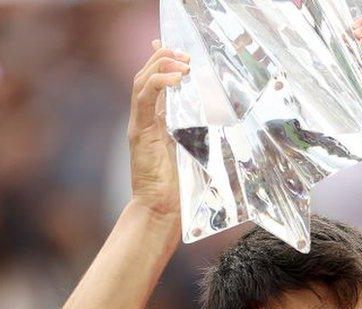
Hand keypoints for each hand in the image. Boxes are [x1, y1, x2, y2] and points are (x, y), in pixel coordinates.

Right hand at [127, 40, 189, 217]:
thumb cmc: (181, 185)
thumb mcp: (193, 150)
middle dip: (163, 59)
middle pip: (145, 76)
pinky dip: (158, 83)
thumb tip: (223, 120)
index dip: (160, 61)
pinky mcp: (138, 132)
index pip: (153, 83)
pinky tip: (176, 78)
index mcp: (156, 122)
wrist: (162, 208)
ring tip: (181, 62)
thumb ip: (198, 133)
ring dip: (161, 66)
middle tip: (184, 54)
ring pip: (141, 82)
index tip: (172, 46)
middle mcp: (144, 120)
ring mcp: (139, 124)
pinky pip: (143, 98)